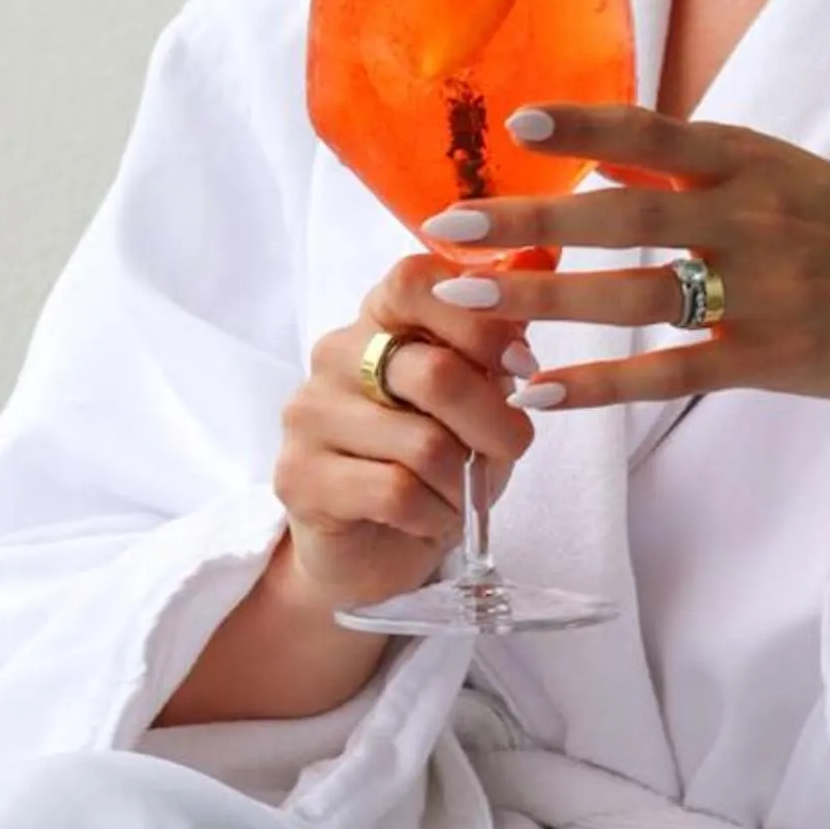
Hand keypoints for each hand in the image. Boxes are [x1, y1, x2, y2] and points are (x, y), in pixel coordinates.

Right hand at [272, 256, 538, 612]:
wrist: (374, 546)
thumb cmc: (435, 462)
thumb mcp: (479, 398)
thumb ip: (494, 348)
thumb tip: (531, 286)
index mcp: (378, 319)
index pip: (416, 283)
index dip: (480, 322)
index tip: (521, 363)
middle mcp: (335, 355)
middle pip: (435, 374)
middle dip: (494, 424)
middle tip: (510, 448)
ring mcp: (309, 414)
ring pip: (424, 445)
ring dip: (463, 483)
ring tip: (458, 494)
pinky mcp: (298, 475)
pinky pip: (396, 493)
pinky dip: (434, 514)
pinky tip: (428, 518)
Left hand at [418, 106, 829, 459]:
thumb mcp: (785, 173)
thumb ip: (694, 168)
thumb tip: (603, 158)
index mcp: (754, 161)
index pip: (655, 134)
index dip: (585, 126)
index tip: (516, 124)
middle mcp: (754, 218)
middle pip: (625, 219)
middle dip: (531, 224)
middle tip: (450, 225)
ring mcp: (762, 292)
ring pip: (636, 297)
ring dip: (546, 300)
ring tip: (468, 304)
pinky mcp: (770, 357)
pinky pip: (671, 373)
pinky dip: (603, 383)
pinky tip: (542, 387)